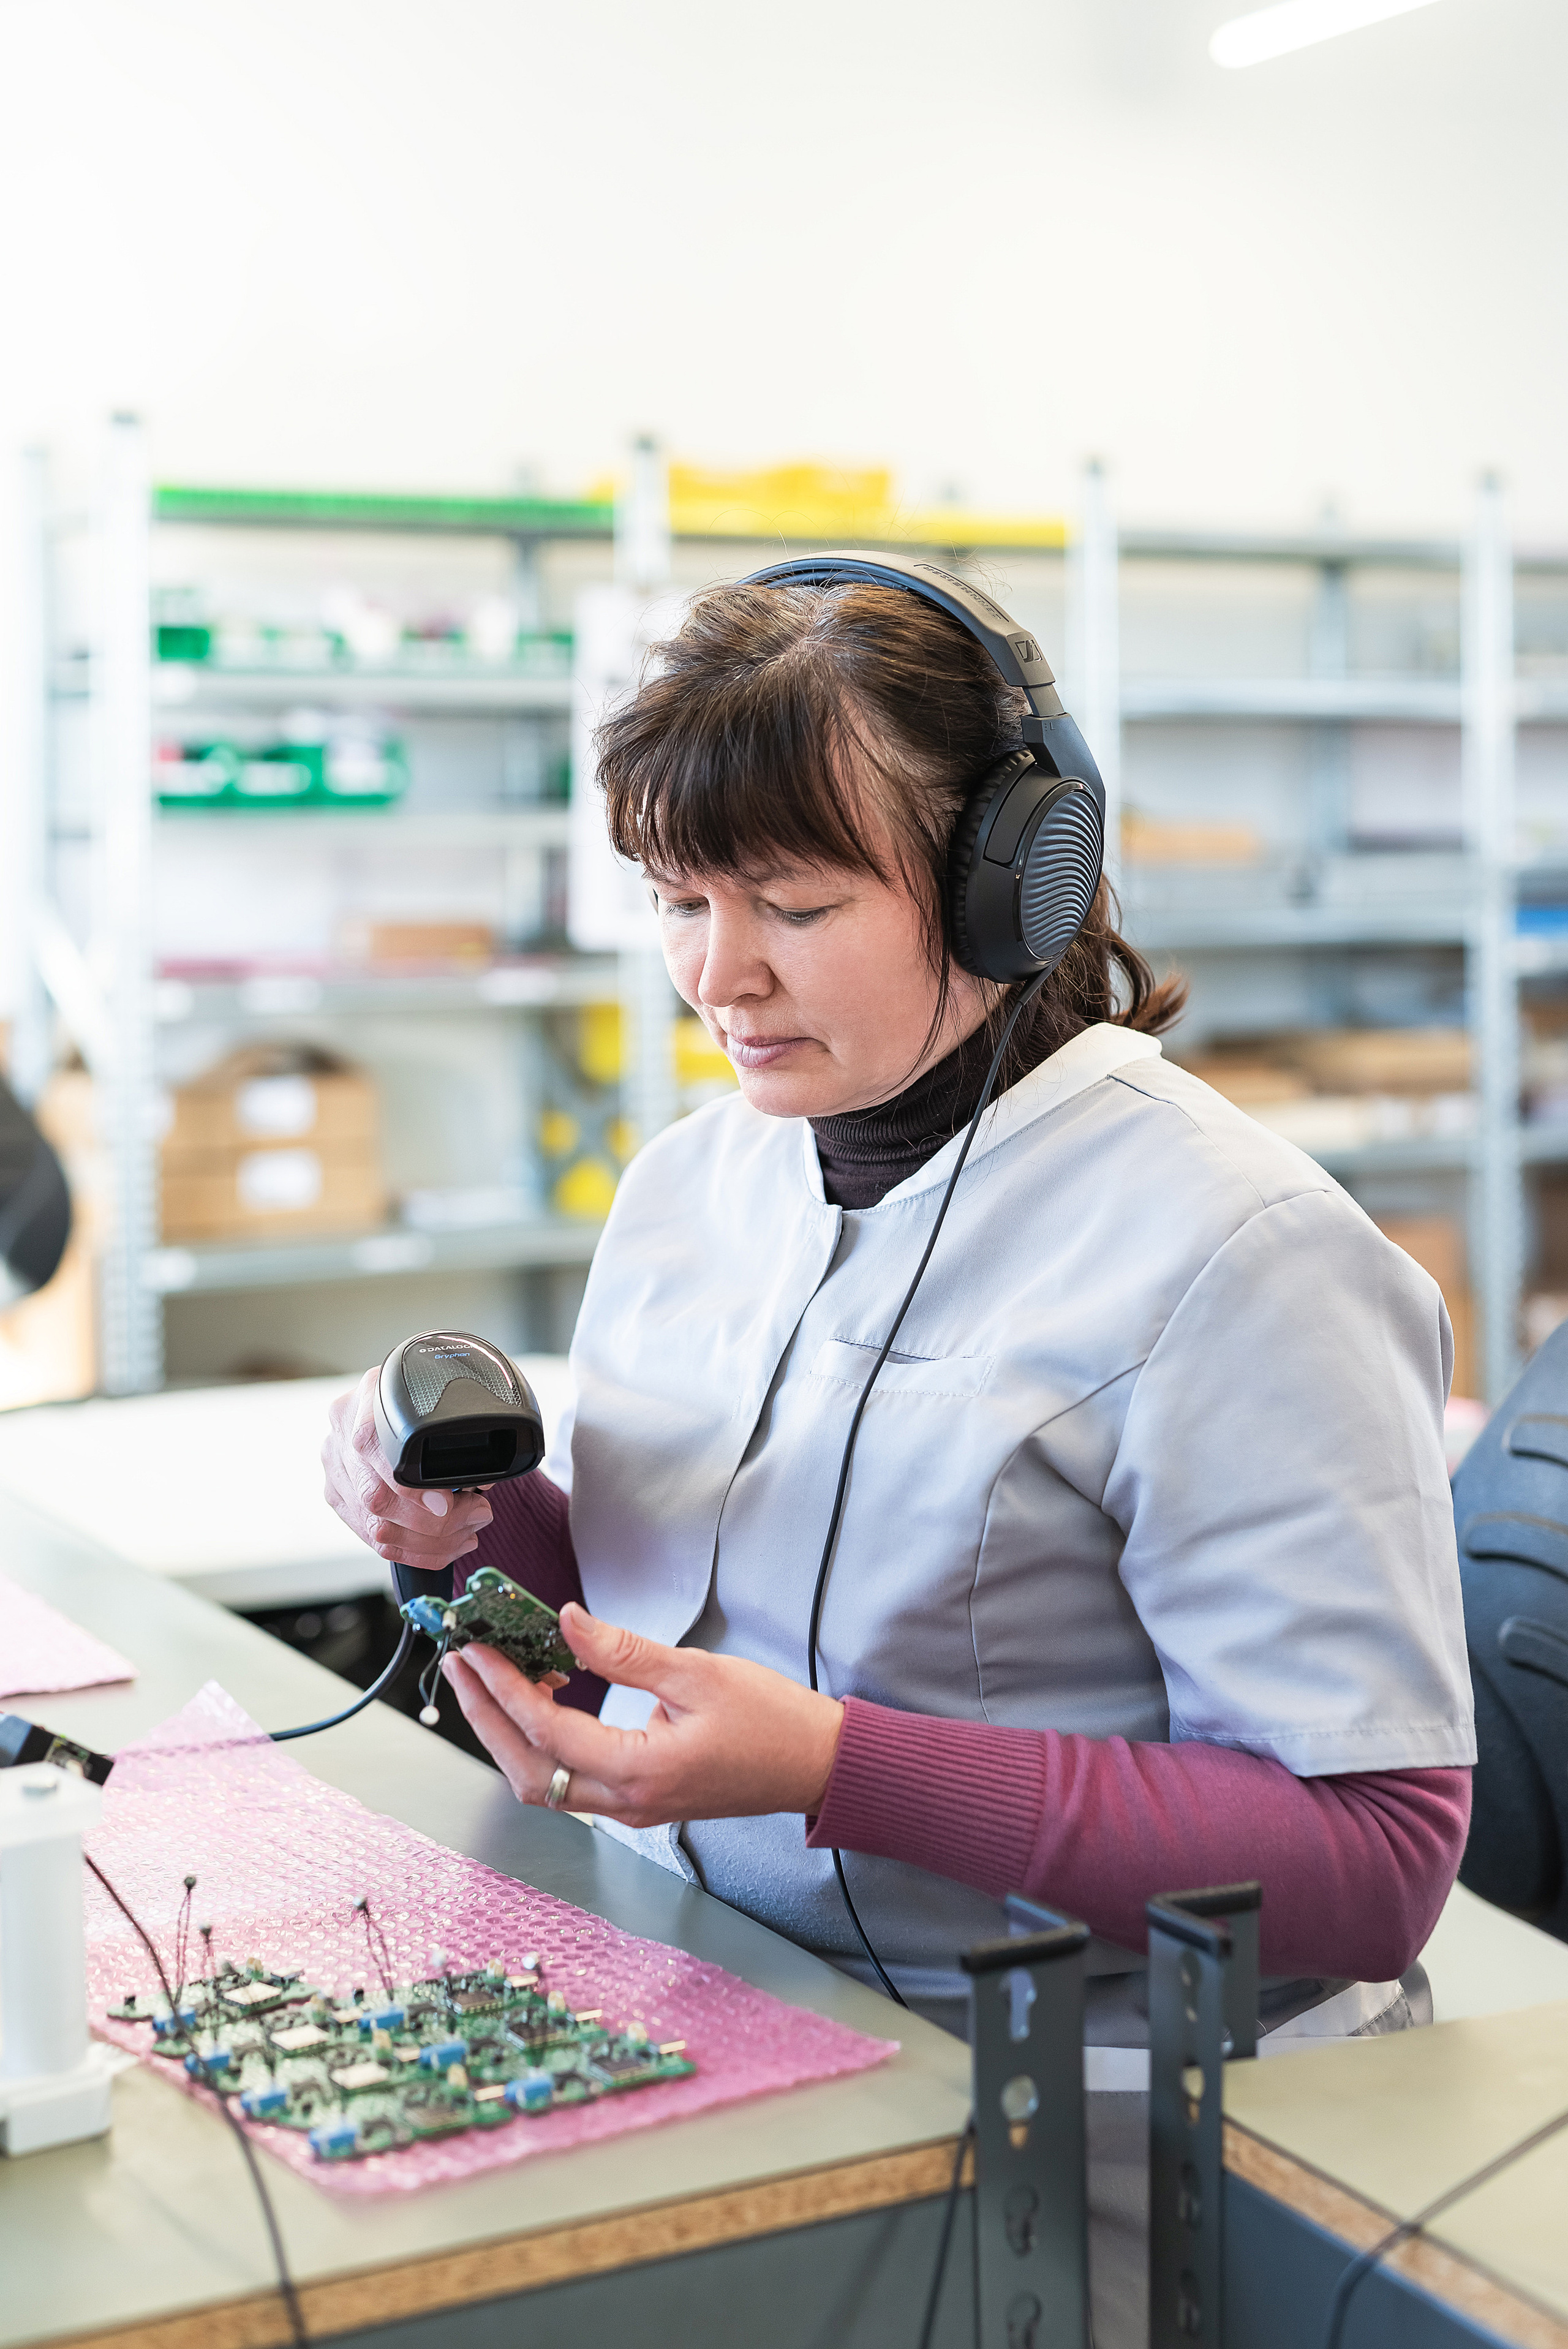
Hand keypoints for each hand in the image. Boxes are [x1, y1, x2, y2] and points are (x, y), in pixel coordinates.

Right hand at [321, 1366, 494, 1570]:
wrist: (389, 1398)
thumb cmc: (424, 1398)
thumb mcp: (439, 1396)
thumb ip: (457, 1432)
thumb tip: (482, 1483)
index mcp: (369, 1393)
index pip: (373, 1445)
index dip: (409, 1485)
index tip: (446, 1503)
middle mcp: (344, 1428)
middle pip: (376, 1496)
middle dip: (431, 1522)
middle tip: (475, 1516)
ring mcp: (336, 1464)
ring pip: (375, 1525)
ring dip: (428, 1541)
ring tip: (466, 1534)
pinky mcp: (337, 1494)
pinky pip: (371, 1537)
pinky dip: (413, 1550)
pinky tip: (443, 1547)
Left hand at [442, 1603, 844, 1827]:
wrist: (816, 1765)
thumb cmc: (772, 1721)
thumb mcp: (698, 1673)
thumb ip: (625, 1651)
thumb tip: (568, 1624)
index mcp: (641, 1773)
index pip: (547, 1732)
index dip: (504, 1688)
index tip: (477, 1650)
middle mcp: (626, 1802)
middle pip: (528, 1771)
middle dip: (485, 1718)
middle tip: (462, 1665)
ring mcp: (631, 1807)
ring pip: (544, 1782)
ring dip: (509, 1733)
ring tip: (493, 1677)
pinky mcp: (638, 1799)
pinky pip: (570, 1778)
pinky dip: (542, 1741)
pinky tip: (544, 1697)